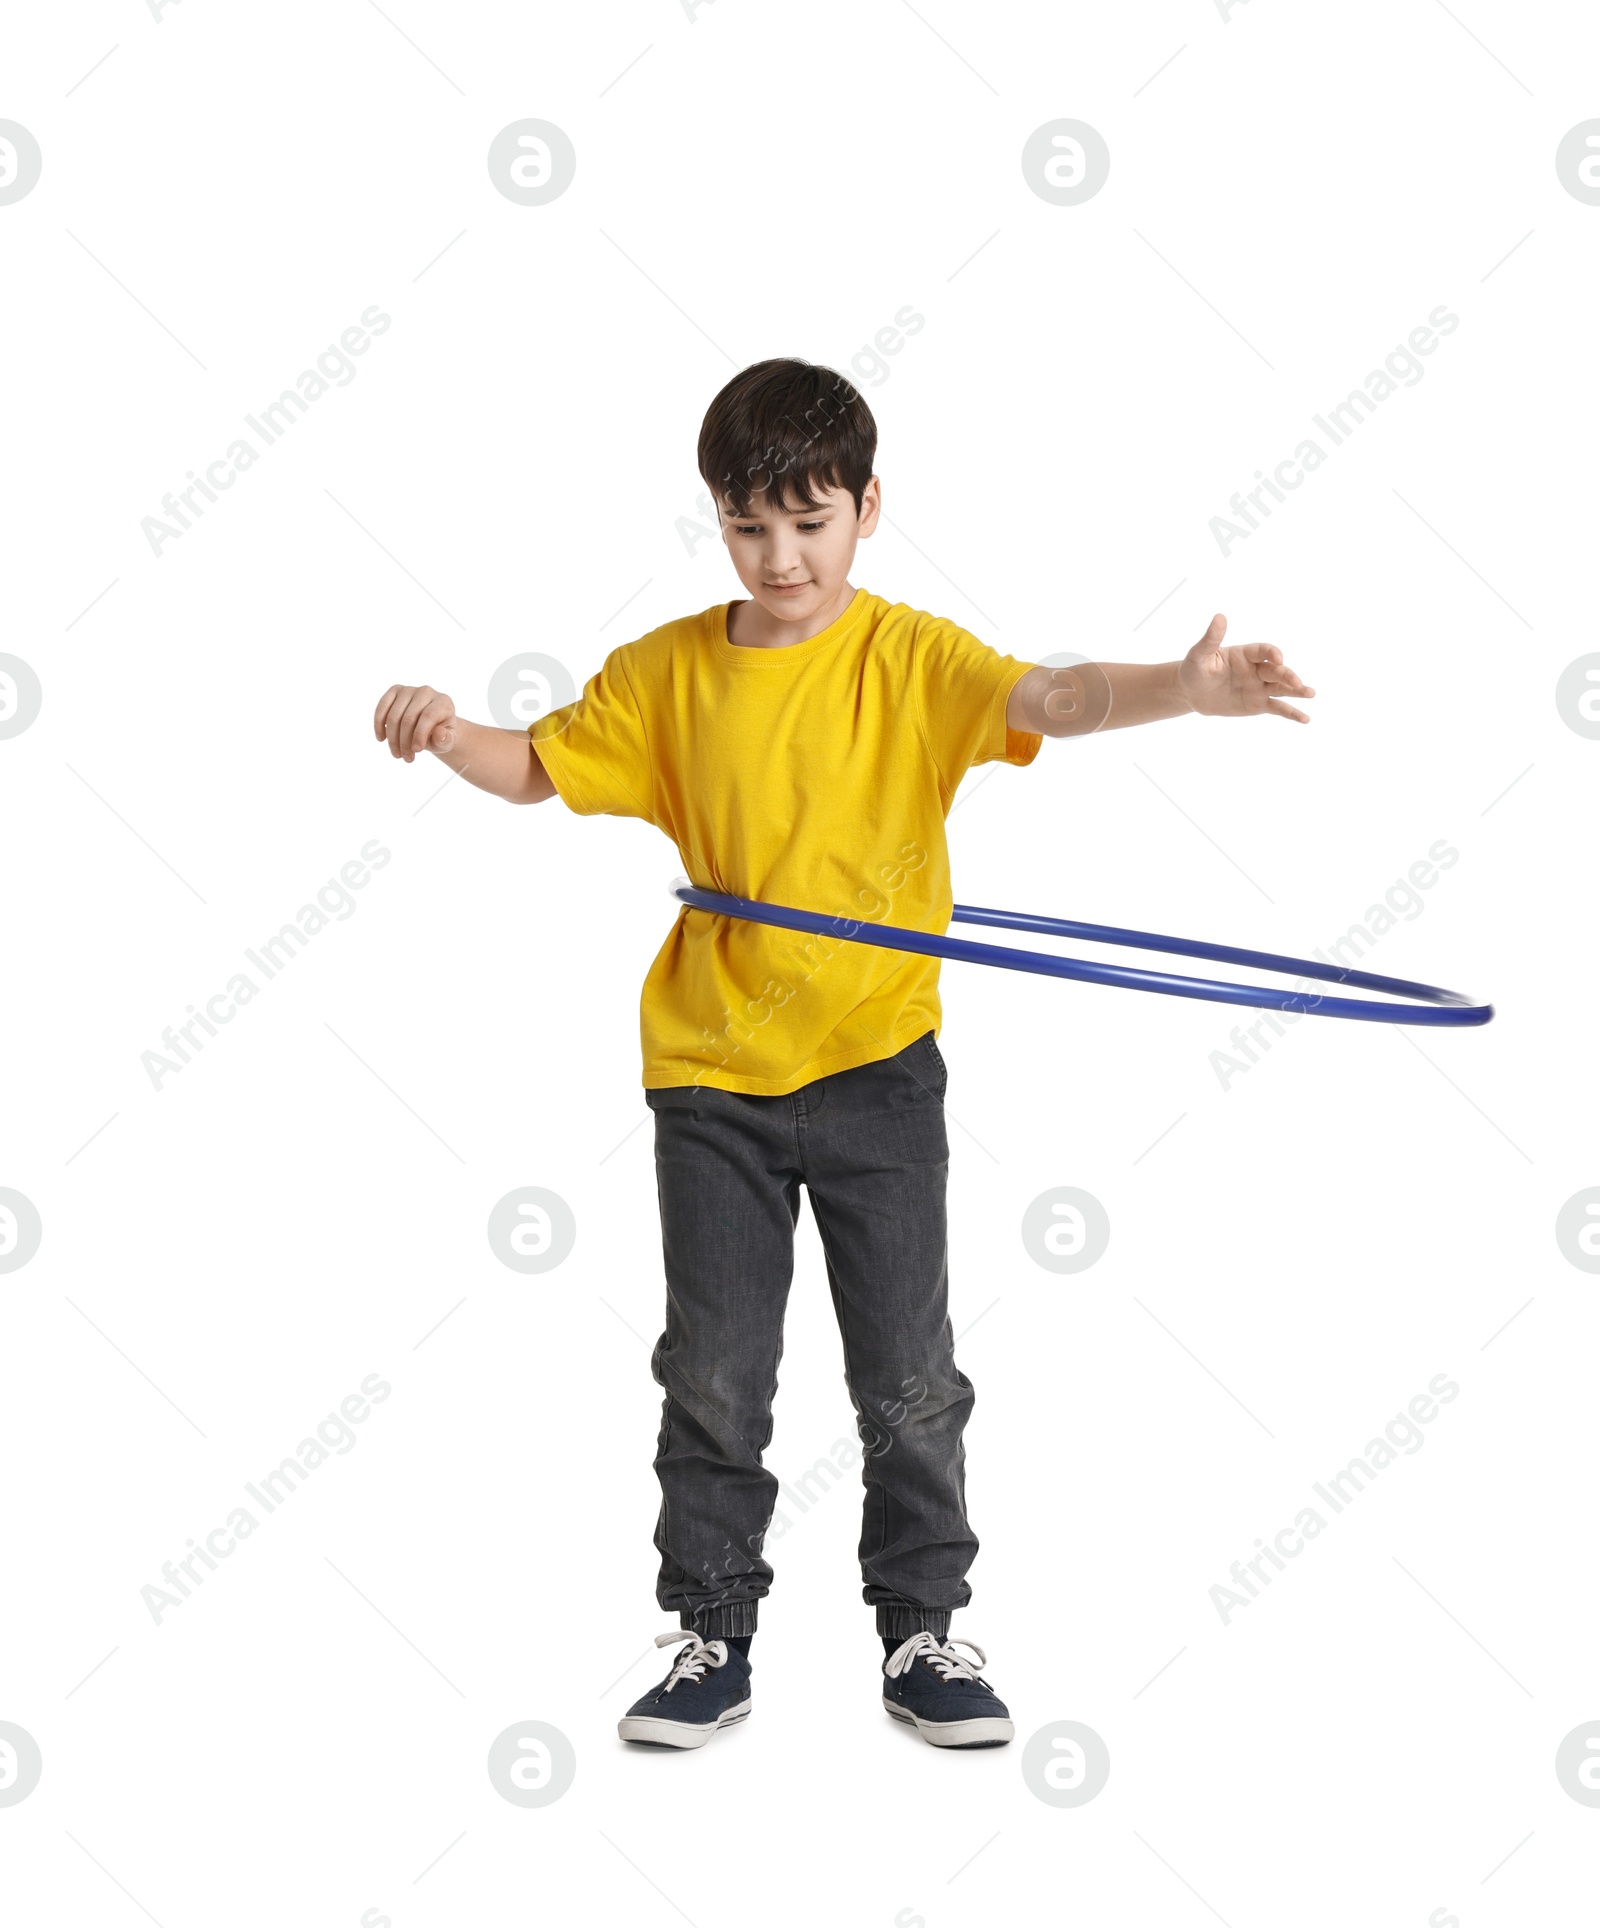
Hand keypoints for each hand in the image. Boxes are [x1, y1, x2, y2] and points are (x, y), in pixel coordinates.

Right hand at [373, 684, 456, 760]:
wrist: (432, 725)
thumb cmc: (440, 735)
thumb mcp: (447, 742)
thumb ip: (446, 740)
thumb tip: (439, 733)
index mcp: (443, 702)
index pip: (428, 716)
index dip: (420, 735)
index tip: (416, 751)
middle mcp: (426, 692)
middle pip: (408, 718)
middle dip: (404, 742)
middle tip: (406, 758)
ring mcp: (409, 690)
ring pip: (394, 716)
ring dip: (392, 739)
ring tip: (397, 754)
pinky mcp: (395, 691)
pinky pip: (382, 707)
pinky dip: (379, 724)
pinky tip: (381, 739)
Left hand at [1178, 614, 1315, 722]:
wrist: (1191, 692)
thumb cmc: (1194, 669)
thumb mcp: (1199, 654)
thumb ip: (1211, 639)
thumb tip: (1219, 617)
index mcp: (1245, 654)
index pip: (1263, 651)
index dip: (1272, 653)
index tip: (1278, 659)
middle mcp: (1256, 669)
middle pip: (1276, 671)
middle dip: (1287, 676)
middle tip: (1297, 683)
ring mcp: (1259, 687)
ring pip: (1281, 688)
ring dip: (1297, 690)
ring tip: (1310, 694)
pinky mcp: (1258, 704)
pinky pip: (1278, 708)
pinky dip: (1292, 713)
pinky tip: (1305, 719)